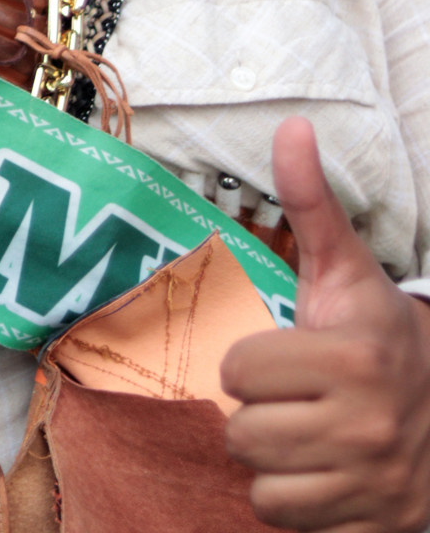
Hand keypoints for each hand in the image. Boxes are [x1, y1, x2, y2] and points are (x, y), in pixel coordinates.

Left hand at [222, 117, 429, 530]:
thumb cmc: (382, 338)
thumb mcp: (349, 271)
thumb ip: (311, 202)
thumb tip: (291, 127)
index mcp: (353, 359)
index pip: (239, 373)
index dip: (248, 363)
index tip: (279, 357)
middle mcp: (365, 428)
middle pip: (244, 435)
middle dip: (256, 416)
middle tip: (289, 400)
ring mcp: (371, 487)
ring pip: (262, 490)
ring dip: (272, 466)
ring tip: (301, 437)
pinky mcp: (372, 531)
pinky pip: (291, 529)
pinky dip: (298, 509)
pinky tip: (320, 477)